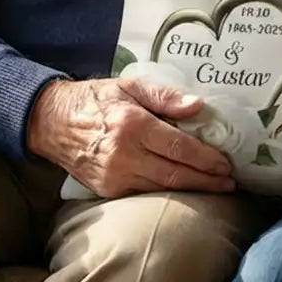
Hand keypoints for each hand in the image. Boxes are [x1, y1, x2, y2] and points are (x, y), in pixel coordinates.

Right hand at [26, 75, 234, 198]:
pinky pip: (144, 195)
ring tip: (214, 188)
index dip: (206, 159)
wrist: (52, 123)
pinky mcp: (106, 191)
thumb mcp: (129, 86)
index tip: (225, 164)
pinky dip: (166, 195)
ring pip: (161, 190)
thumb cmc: (96, 99)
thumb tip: (198, 106)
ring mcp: (114, 177)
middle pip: (174, 175)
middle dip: (205, 181)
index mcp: (132, 125)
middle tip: (229, 183)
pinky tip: (184, 192)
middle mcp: (124, 155)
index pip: (179, 148)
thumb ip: (165, 96)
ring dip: (191, 192)